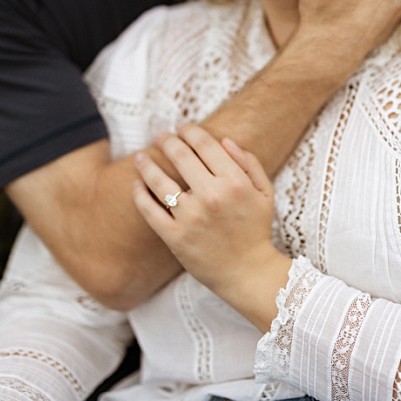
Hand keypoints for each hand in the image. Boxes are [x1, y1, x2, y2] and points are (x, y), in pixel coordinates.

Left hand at [132, 125, 290, 328]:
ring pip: (159, 180)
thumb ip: (248, 163)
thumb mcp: (264, 194)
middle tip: (160, 136)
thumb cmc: (256, 230)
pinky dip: (139, 193)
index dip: (190, 131)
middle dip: (167, 140)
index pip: (205, 145)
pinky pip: (149, 209)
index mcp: (234, 182)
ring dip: (146, 164)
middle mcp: (211, 196)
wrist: (248, 273)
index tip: (182, 128)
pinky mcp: (175, 237)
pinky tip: (136, 184)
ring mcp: (191, 217)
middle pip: (180, 156)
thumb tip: (225, 140)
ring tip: (140, 157)